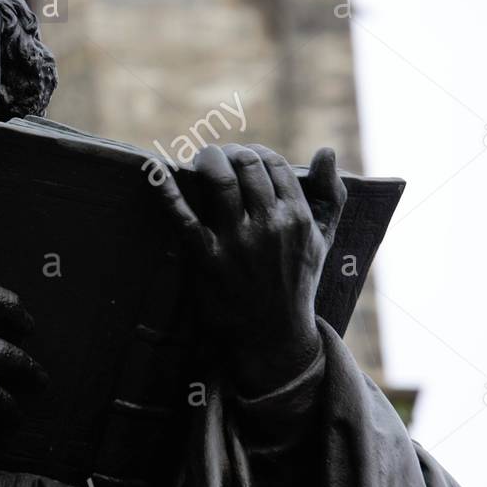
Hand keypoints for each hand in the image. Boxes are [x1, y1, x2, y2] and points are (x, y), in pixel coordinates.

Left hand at [150, 143, 345, 395]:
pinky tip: (155, 171)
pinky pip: (185, 218)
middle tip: (215, 157)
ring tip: (197, 160)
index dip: (255, 153)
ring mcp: (238, 242)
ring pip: (220, 181)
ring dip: (205, 161)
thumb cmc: (297, 283)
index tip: (242, 157)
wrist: (274, 337)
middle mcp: (270, 225)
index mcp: (298, 217)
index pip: (274, 164)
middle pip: (246, 165)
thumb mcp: (322, 240)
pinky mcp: (208, 259)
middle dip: (228, 153)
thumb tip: (326, 150)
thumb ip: (331, 194)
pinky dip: (168, 192)